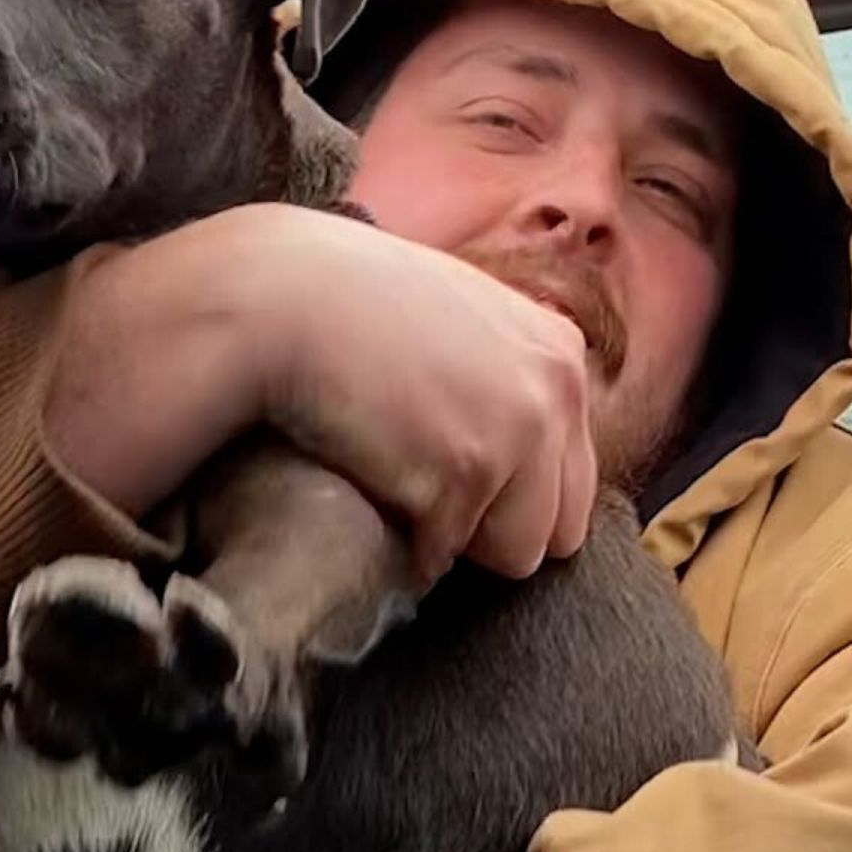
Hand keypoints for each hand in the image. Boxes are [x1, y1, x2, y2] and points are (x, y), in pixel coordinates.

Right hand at [42, 203, 596, 581]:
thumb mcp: (452, 311)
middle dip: (495, 525)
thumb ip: (498, 365)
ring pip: (514, 554)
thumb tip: (501, 430)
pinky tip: (365, 488)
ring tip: (393, 487)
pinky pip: (445, 555)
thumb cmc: (343, 299)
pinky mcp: (466, 474)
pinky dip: (403, 543)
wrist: (278, 296)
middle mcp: (556, 390)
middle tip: (421, 491)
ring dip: (454, 539)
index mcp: (559, 352)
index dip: (511, 492)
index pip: (573, 476)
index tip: (450, 474)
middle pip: (558, 526)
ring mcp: (518, 433)